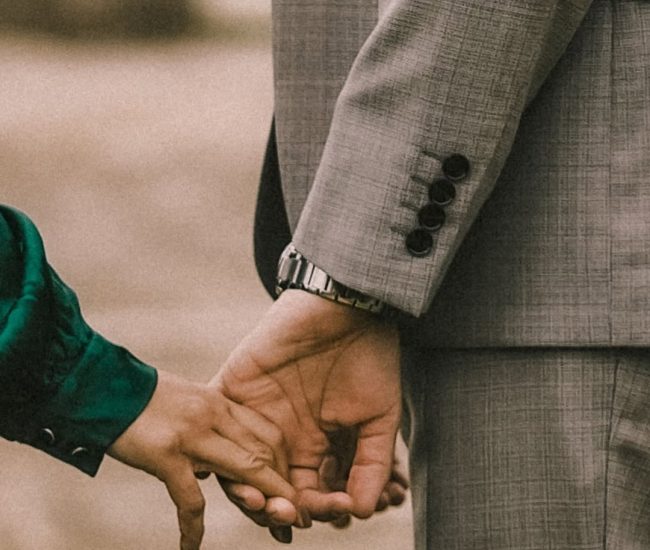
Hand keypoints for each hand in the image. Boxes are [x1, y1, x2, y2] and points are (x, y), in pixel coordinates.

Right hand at [108, 370, 295, 549]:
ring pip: (245, 470)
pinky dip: (193, 528)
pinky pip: (189, 498)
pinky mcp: (165, 455)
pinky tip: (191, 547)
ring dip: (265, 503)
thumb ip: (210, 424)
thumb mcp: (188, 401)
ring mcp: (191, 435)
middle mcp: (213, 415)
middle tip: (296, 516)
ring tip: (279, 528)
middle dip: (284, 487)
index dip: (284, 463)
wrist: (101, 385)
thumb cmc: (143, 398)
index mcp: (220, 402)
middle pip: (264, 452)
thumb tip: (218, 460)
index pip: (267, 433)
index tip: (290, 487)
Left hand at [212, 289, 400, 535]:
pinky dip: (206, 446)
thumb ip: (372, 463)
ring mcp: (254, 415)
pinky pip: (211, 423)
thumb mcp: (379, 417)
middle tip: (290, 516)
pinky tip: (212, 470)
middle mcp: (282, 437)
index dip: (319, 510)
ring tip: (260, 503)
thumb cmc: (370, 359)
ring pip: (237, 466)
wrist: (346, 309)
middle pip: (270, 488)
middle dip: (279, 509)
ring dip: (246, 491)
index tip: (334, 510)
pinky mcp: (231, 388)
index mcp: (315, 447)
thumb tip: (363, 511)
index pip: (309, 494)